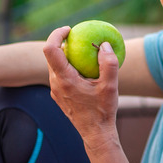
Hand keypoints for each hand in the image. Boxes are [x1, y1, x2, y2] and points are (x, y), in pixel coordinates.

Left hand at [42, 26, 119, 150]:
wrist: (95, 133)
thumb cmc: (103, 110)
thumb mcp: (111, 86)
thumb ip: (109, 63)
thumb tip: (104, 44)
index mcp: (65, 79)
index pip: (51, 49)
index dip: (56, 34)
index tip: (70, 29)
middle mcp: (55, 84)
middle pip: (51, 56)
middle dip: (61, 43)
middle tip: (78, 37)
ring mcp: (55, 91)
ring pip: (54, 66)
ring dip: (65, 56)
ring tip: (83, 52)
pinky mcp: (59, 96)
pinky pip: (59, 75)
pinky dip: (68, 67)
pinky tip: (84, 69)